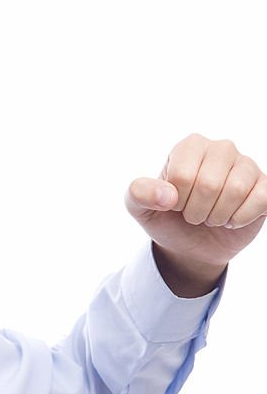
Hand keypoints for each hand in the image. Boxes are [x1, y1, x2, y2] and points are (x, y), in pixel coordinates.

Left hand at [125, 134, 266, 296]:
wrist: (191, 246)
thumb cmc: (167, 220)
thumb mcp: (141, 209)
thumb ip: (139, 194)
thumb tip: (166, 196)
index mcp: (190, 147)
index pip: (182, 176)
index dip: (176, 202)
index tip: (175, 205)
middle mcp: (221, 149)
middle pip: (209, 184)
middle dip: (196, 212)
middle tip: (193, 214)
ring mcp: (246, 165)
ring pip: (235, 190)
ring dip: (217, 216)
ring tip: (211, 217)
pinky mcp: (264, 186)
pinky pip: (260, 199)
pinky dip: (240, 219)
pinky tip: (232, 219)